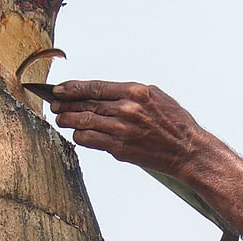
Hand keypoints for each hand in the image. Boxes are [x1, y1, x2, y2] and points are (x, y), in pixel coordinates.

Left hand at [49, 80, 207, 176]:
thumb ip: (128, 93)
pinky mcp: (120, 149)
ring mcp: (122, 131)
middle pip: (84, 104)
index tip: (58, 89)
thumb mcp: (155, 96)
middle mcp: (126, 110)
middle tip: (54, 105)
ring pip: (83, 123)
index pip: (94, 87)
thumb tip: (102, 92)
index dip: (72, 88)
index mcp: (135, 92)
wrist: (188, 150)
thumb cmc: (174, 123)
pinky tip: (78, 134)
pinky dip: (80, 136)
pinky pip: (90, 141)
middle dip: (64, 105)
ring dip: (68, 121)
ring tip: (61, 119)